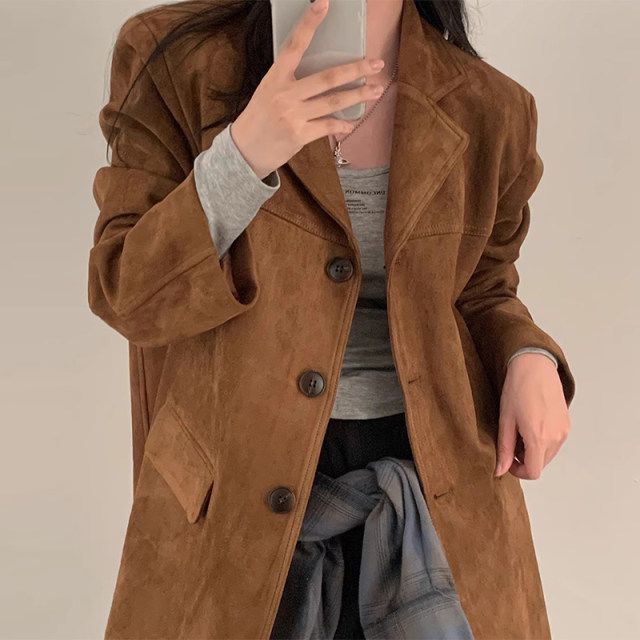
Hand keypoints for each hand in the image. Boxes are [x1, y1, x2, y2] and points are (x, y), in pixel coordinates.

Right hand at [230, 0, 385, 179]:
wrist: (244, 151)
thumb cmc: (259, 119)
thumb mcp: (268, 92)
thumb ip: (290, 82)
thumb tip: (322, 76)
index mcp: (275, 78)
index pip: (294, 45)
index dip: (309, 23)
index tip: (323, 4)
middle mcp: (285, 94)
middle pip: (327, 77)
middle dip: (355, 70)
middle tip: (376, 63)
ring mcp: (293, 116)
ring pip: (333, 102)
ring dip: (358, 95)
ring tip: (376, 90)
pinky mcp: (299, 135)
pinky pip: (328, 126)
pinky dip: (343, 125)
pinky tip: (352, 122)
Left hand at [494, 352, 570, 478]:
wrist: (535, 366)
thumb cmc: (518, 389)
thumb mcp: (506, 420)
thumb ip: (504, 448)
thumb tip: (500, 470)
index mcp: (539, 438)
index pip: (533, 472)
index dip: (518, 472)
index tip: (508, 461)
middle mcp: (556, 437)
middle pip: (541, 464)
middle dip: (525, 459)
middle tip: (512, 440)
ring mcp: (564, 431)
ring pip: (548, 454)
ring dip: (534, 450)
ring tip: (520, 429)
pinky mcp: (567, 424)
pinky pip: (555, 442)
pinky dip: (543, 440)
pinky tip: (532, 423)